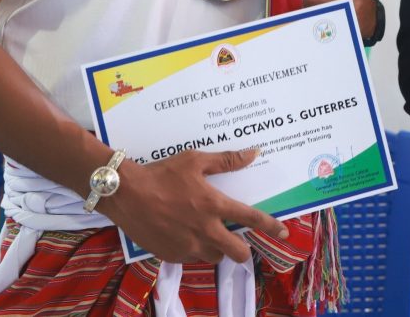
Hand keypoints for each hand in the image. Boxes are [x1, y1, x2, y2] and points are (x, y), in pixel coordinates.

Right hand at [100, 147, 287, 263]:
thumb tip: (253, 153)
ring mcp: (188, 247)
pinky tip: (185, 233)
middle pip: (237, 252)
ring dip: (217, 247)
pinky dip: (195, 249)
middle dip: (243, 249)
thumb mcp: (195, 160)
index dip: (271, 226)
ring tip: (207, 232)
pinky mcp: (171, 255)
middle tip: (239, 241)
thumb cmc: (162, 173)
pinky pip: (192, 257)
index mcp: (214, 206)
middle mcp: (205, 231)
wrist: (126, 194)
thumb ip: (226, 160)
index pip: (251, 219)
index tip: (284, 233)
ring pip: (214, 256)